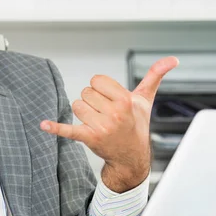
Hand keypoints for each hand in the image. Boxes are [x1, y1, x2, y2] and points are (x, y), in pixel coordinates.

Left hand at [40, 57, 178, 192]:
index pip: (97, 80)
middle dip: (93, 101)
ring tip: (99, 123)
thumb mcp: (145, 100)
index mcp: (125, 100)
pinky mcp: (88, 138)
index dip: (101, 89)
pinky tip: (43, 125)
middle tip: (106, 114)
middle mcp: (114, 113)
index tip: (110, 100)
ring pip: (77, 105)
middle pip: (85, 92)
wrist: (132, 156)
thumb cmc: (137, 124)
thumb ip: (155, 76)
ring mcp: (101, 127)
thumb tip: (172, 59)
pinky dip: (55, 128)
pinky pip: (68, 130)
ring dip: (84, 113)